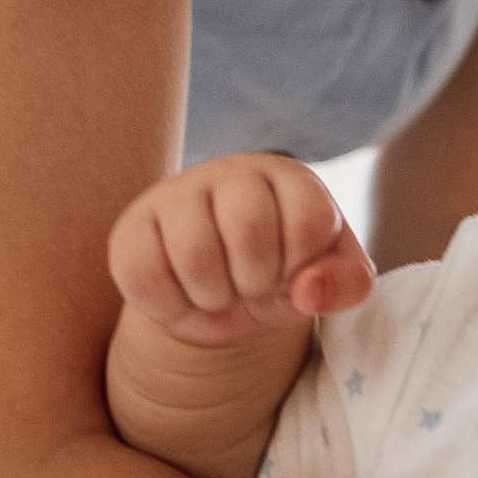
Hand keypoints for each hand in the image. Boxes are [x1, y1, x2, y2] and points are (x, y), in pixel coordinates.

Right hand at [106, 154, 373, 350]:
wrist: (221, 299)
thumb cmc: (282, 279)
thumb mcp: (328, 282)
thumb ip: (345, 283)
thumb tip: (309, 290)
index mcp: (288, 177)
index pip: (309, 218)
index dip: (302, 264)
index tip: (291, 271)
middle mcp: (231, 172)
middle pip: (249, 229)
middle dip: (256, 281)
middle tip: (251, 285)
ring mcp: (176, 195)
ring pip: (194, 254)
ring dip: (214, 297)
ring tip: (218, 291)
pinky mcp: (132, 229)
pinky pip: (144, 275)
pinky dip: (170, 305)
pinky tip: (182, 295)